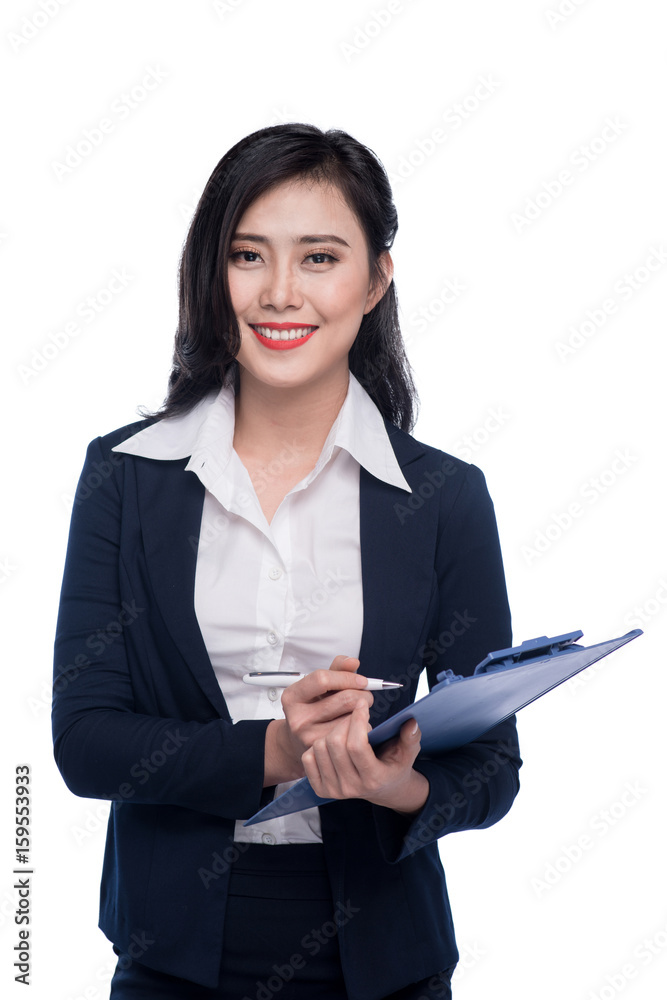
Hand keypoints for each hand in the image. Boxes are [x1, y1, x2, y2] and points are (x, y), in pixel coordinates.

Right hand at [264, 655, 373, 783]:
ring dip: (363, 712)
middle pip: (344, 699)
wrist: (296, 741)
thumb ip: (336, 670)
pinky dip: (360, 728)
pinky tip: (355, 726)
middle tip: (365, 696)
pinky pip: (353, 734)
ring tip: (359, 710)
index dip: (347, 677)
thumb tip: (353, 662)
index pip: (322, 679)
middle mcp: (298, 717)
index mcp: (292, 696)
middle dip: (363, 694)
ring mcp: (309, 737)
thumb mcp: (318, 687)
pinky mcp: (324, 751)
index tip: (362, 680)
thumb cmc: (312, 708)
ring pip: (352, 717)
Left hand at [301, 700, 429, 814]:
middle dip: (344, 721)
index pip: (357, 745)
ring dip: (331, 731)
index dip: (357, 720)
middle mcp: (351, 787)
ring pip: (319, 747)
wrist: (382, 788)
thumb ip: (411, 738)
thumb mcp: (407, 753)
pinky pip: (308, 757)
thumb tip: (411, 723)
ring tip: (345, 730)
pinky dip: (318, 744)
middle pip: (335, 744)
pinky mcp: (320, 788)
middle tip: (354, 714)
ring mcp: (333, 790)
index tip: (362, 704)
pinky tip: (332, 743)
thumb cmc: (393, 765)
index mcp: (373, 778)